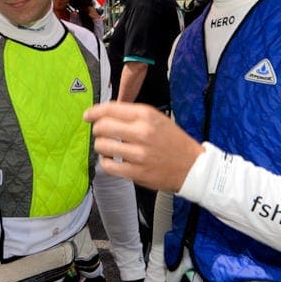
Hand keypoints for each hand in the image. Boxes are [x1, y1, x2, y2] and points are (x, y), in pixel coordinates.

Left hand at [84, 102, 204, 192]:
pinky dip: (105, 162)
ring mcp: (139, 154)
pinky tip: (111, 159)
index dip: (94, 112)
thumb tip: (104, 113)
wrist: (193, 167)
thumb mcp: (156, 118)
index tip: (87, 115)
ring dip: (100, 146)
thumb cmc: (173, 141)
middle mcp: (142, 133)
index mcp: (146, 115)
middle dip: (97, 129)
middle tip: (100, 132)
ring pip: (102, 146)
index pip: (110, 109)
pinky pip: (108, 166)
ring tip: (108, 147)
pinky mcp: (136, 172)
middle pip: (102, 127)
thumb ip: (131, 115)